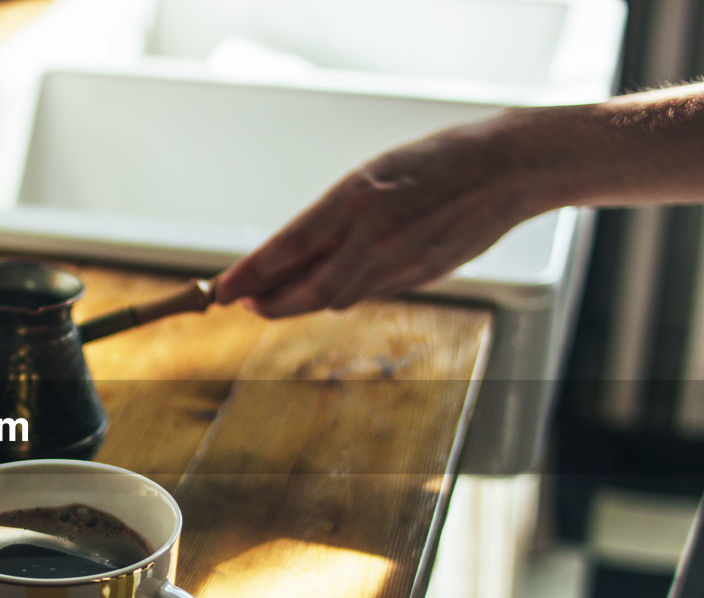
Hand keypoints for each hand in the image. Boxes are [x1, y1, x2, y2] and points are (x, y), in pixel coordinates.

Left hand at [215, 119, 538, 317]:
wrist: (507, 168)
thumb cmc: (437, 161)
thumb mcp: (372, 175)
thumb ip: (334, 220)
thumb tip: (293, 258)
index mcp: (356, 198)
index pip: (287, 248)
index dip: (249, 275)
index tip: (222, 291)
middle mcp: (374, 235)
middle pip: (307, 290)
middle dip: (270, 302)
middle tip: (246, 303)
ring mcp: (400, 260)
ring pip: (336, 299)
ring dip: (303, 302)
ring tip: (277, 297)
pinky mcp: (421, 276)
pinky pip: (370, 294)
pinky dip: (344, 293)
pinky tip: (331, 287)